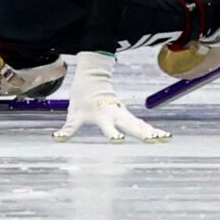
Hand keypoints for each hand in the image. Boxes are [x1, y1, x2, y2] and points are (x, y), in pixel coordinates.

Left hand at [53, 51, 169, 142]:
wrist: (92, 78)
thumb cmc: (81, 98)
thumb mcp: (73, 113)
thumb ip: (68, 128)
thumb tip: (56, 138)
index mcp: (101, 115)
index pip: (107, 127)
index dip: (112, 134)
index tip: (119, 140)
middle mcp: (115, 114)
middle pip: (130, 125)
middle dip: (142, 132)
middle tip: (154, 140)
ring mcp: (122, 113)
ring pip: (139, 123)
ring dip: (151, 131)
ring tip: (163, 138)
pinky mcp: (127, 113)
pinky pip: (140, 122)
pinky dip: (150, 128)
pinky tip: (162, 136)